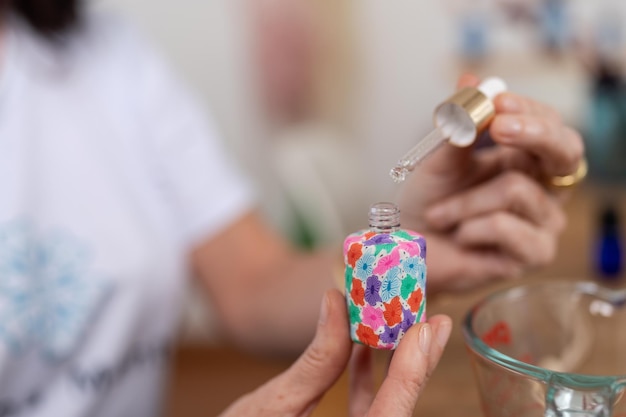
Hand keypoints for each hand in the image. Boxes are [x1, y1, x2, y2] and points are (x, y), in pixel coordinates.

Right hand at [219, 289, 451, 416]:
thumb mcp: (272, 405)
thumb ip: (314, 361)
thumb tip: (335, 304)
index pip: (390, 416)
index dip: (411, 372)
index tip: (425, 330)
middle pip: (399, 411)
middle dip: (417, 364)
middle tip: (432, 322)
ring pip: (387, 411)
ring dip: (397, 369)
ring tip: (406, 325)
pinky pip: (369, 414)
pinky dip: (369, 383)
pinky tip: (364, 349)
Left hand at [399, 74, 584, 293]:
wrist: (410, 249)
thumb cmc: (428, 201)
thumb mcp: (440, 157)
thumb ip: (459, 123)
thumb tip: (474, 79)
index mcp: (527, 159)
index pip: (551, 125)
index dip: (529, 111)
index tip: (498, 101)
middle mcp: (544, 189)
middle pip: (567, 151)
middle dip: (533, 133)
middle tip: (498, 126)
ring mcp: (544, 223)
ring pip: (516, 190)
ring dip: (464, 201)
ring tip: (440, 215)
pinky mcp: (535, 255)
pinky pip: (505, 226)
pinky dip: (470, 227)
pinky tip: (460, 237)